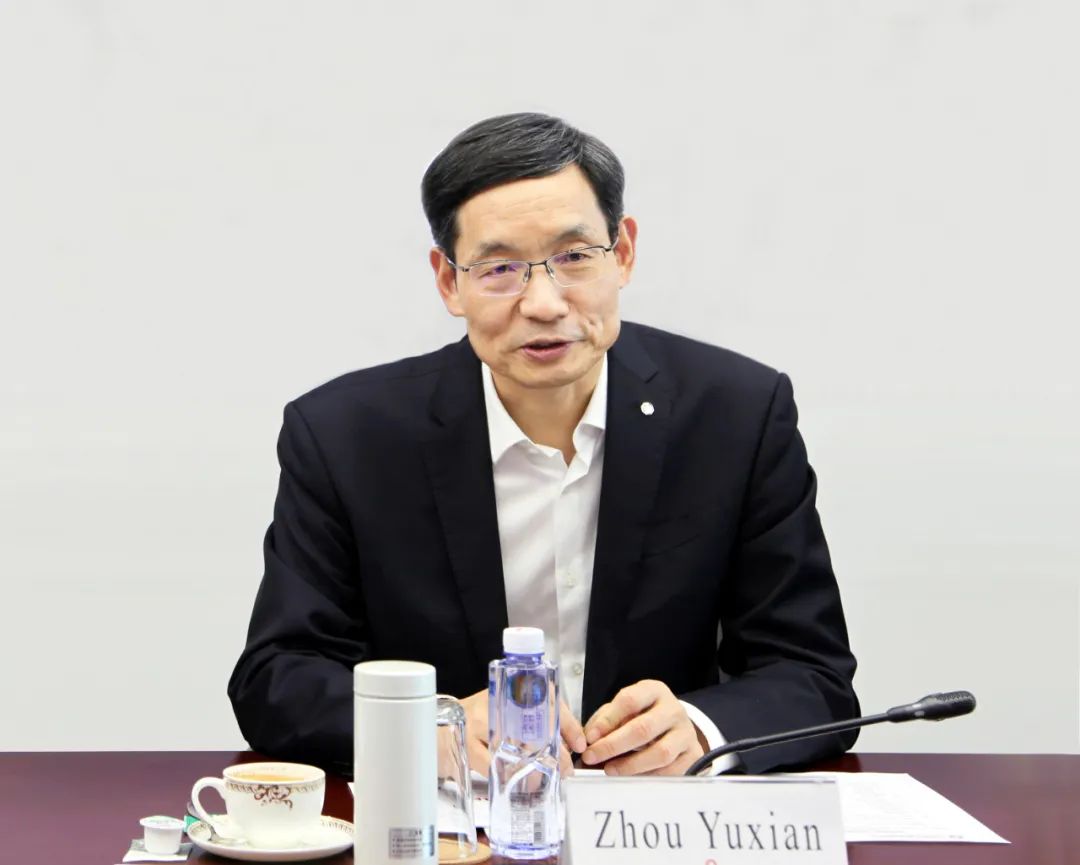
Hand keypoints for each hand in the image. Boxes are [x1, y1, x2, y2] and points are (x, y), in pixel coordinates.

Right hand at [453, 690, 586, 776]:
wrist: (438, 731)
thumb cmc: (477, 724)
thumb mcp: (506, 714)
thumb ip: (533, 721)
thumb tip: (569, 742)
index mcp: (508, 691)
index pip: (547, 699)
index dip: (567, 722)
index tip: (580, 743)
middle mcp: (495, 702)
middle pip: (536, 725)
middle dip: (557, 751)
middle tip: (567, 768)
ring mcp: (478, 722)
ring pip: (518, 746)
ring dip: (538, 767)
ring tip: (548, 778)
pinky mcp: (466, 744)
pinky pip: (494, 763)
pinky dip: (511, 776)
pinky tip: (520, 783)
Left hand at [580, 679, 704, 775]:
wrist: (675, 727)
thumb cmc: (642, 717)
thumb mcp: (624, 710)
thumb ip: (605, 722)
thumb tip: (587, 741)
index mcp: (654, 691)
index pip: (629, 700)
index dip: (607, 720)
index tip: (590, 738)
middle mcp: (673, 709)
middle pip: (643, 728)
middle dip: (613, 745)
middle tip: (592, 757)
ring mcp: (686, 733)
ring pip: (660, 753)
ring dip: (630, 765)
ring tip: (609, 770)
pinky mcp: (693, 755)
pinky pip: (671, 771)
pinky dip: (648, 777)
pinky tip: (631, 778)